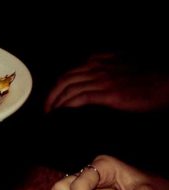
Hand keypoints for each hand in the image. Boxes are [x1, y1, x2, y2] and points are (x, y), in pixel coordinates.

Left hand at [44, 53, 168, 112]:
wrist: (165, 84)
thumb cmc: (146, 78)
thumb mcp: (122, 64)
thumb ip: (104, 66)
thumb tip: (88, 75)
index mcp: (99, 60)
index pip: (69, 72)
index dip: (56, 87)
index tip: (51, 99)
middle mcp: (97, 67)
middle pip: (63, 81)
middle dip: (50, 97)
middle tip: (46, 110)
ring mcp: (102, 79)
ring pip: (68, 89)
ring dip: (55, 103)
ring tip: (50, 115)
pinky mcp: (108, 93)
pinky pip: (79, 98)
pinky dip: (66, 105)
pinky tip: (61, 113)